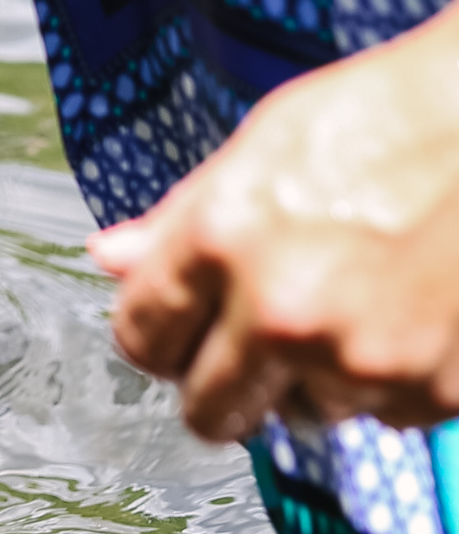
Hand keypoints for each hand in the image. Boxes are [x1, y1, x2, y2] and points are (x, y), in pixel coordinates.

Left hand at [90, 0, 458, 439]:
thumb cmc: (380, 118)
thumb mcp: (260, 147)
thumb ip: (179, 219)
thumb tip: (107, 261)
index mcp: (223, 237)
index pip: (140, 338)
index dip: (155, 335)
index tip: (174, 329)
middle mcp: (282, 311)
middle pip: (208, 411)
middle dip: (219, 383)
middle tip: (251, 340)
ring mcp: (360, 360)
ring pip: (302, 415)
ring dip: (313, 378)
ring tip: (350, 298)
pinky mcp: (430, 393)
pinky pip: (381, 414)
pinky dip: (387, 378)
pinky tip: (404, 310)